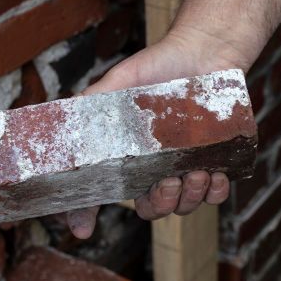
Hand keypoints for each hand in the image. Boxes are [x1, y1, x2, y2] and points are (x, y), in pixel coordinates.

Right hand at [58, 30, 245, 238]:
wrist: (203, 51)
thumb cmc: (157, 67)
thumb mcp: (117, 83)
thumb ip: (91, 105)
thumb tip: (61, 125)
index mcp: (127, 158)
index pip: (101, 194)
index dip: (86, 215)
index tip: (83, 230)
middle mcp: (155, 168)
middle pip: (151, 209)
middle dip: (159, 204)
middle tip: (166, 183)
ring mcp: (186, 167)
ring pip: (184, 205)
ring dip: (189, 197)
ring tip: (195, 173)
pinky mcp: (218, 161)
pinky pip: (216, 194)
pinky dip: (215, 192)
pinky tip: (215, 175)